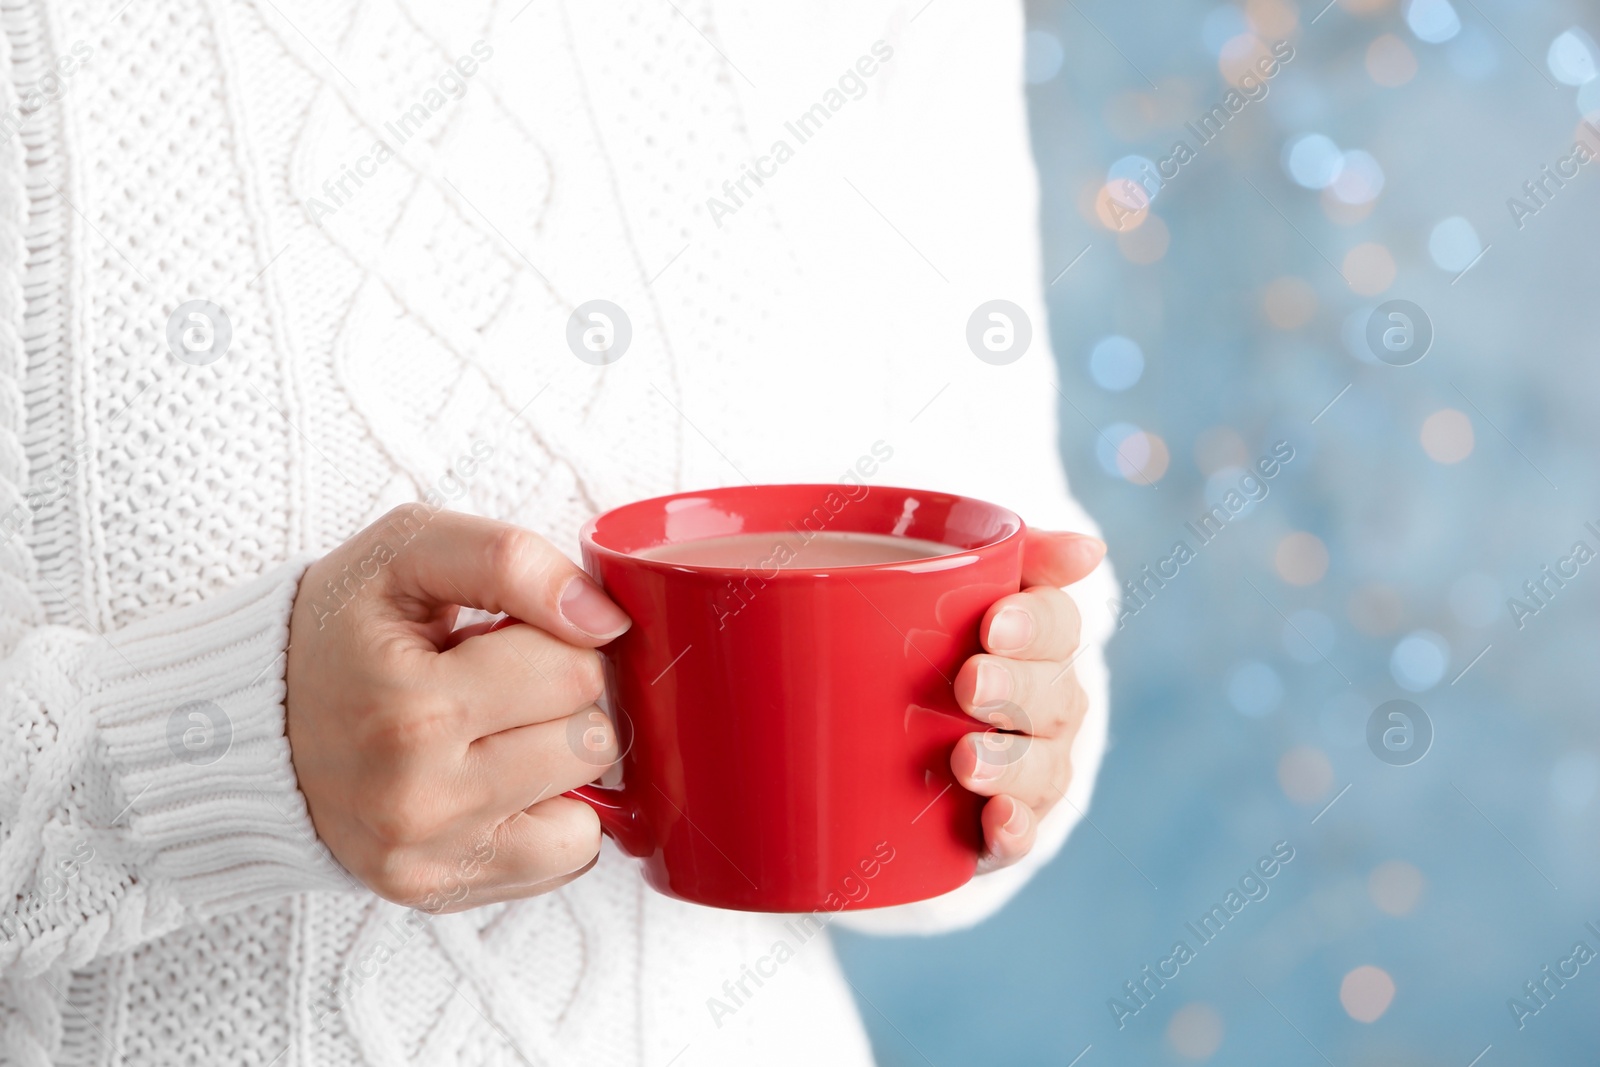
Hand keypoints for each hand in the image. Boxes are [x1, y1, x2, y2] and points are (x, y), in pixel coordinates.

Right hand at [285, 507, 631, 912]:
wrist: (247, 727)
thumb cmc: (336, 630)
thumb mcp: (405, 551)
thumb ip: (510, 560)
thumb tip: (606, 621)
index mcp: (412, 709)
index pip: (576, 667)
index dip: (552, 638)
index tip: (500, 637)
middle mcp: (421, 799)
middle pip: (590, 739)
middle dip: (559, 699)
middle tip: (496, 686)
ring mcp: (429, 857)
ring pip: (591, 805)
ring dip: (558, 761)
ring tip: (494, 733)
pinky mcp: (438, 891)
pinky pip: (567, 858)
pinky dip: (550, 818)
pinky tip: (498, 782)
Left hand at [949, 528, 1105, 872]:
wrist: (876, 723)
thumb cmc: (928, 635)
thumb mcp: (952, 582)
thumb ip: (1017, 554)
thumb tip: (1090, 550)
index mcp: (1038, 642)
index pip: (1059, 626)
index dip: (1035, 626)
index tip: (993, 625)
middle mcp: (1048, 707)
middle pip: (1055, 698)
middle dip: (1017, 692)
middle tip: (969, 685)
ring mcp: (1030, 768)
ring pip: (1042, 768)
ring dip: (1010, 764)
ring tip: (965, 760)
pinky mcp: (999, 825)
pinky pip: (1022, 834)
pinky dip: (1013, 830)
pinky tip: (997, 820)